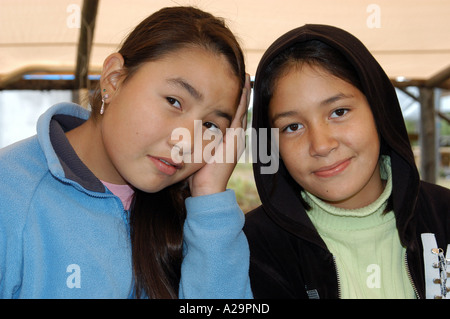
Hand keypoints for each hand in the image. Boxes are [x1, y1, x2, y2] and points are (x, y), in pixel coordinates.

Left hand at [188, 74, 250, 196]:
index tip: (232, 83)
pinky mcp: (234, 138)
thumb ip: (197, 140)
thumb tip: (183, 131)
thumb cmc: (199, 174)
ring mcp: (236, 137)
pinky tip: (242, 88)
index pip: (232, 113)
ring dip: (242, 92)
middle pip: (239, 108)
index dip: (233, 98)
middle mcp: (234, 136)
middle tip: (242, 72)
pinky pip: (238, 114)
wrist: (208, 189)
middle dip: (240, 91)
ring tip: (243, 75)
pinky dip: (241, 100)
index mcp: (227, 138)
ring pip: (241, 109)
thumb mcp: (199, 152)